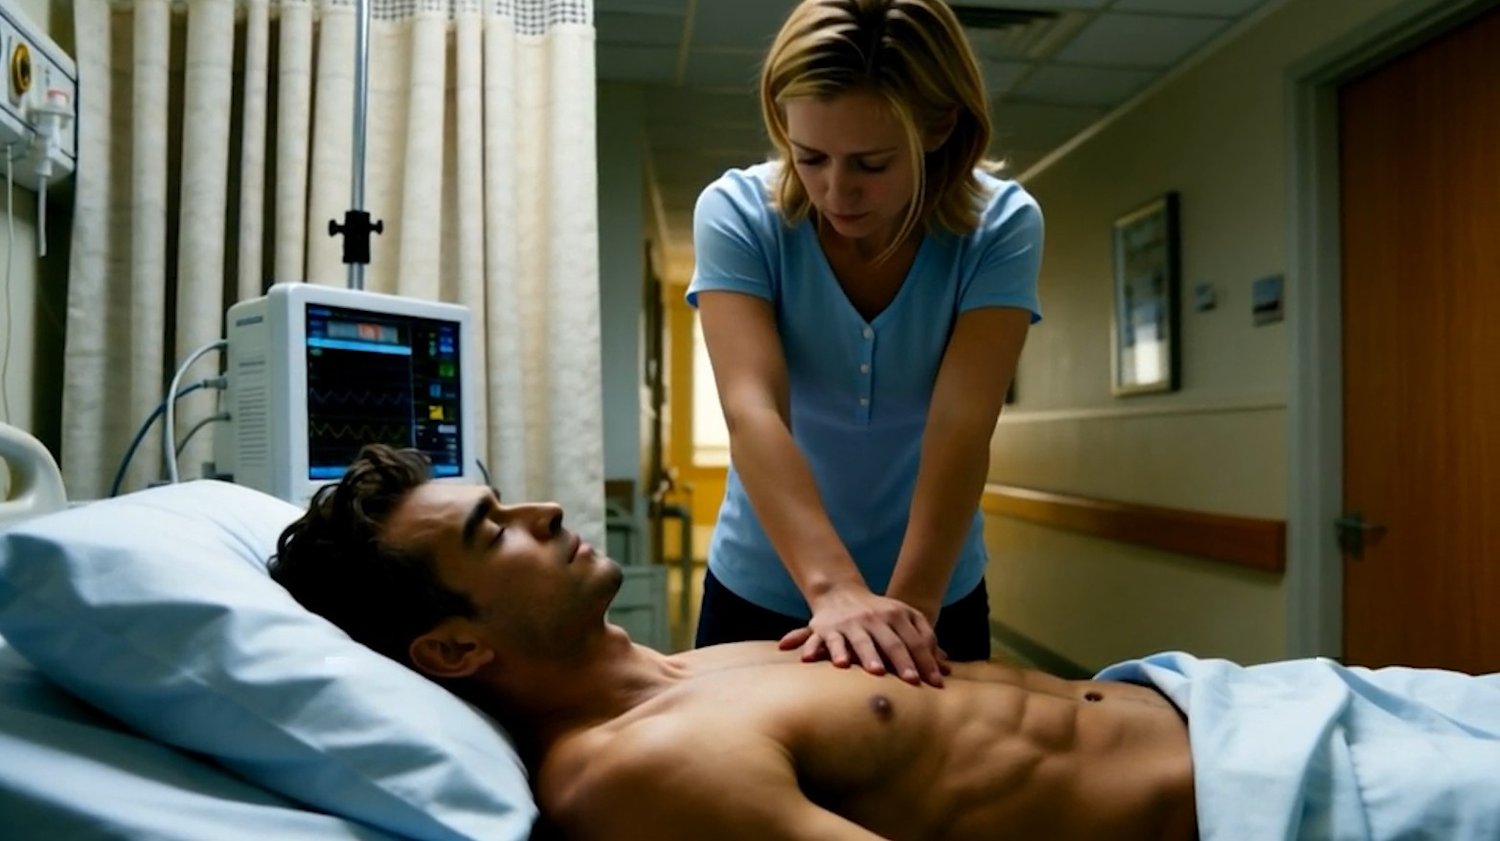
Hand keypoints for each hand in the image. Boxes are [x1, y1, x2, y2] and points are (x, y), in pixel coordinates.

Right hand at [778, 586, 947, 686]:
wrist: (838, 593)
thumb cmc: (878, 615)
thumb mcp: (904, 619)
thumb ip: (924, 641)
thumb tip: (946, 670)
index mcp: (897, 615)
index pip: (916, 641)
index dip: (927, 661)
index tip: (935, 683)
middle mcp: (875, 618)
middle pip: (892, 642)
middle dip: (903, 661)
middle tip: (912, 681)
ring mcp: (851, 623)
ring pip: (862, 641)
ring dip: (870, 656)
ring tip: (878, 672)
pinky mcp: (827, 628)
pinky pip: (832, 641)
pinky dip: (835, 652)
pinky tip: (840, 665)